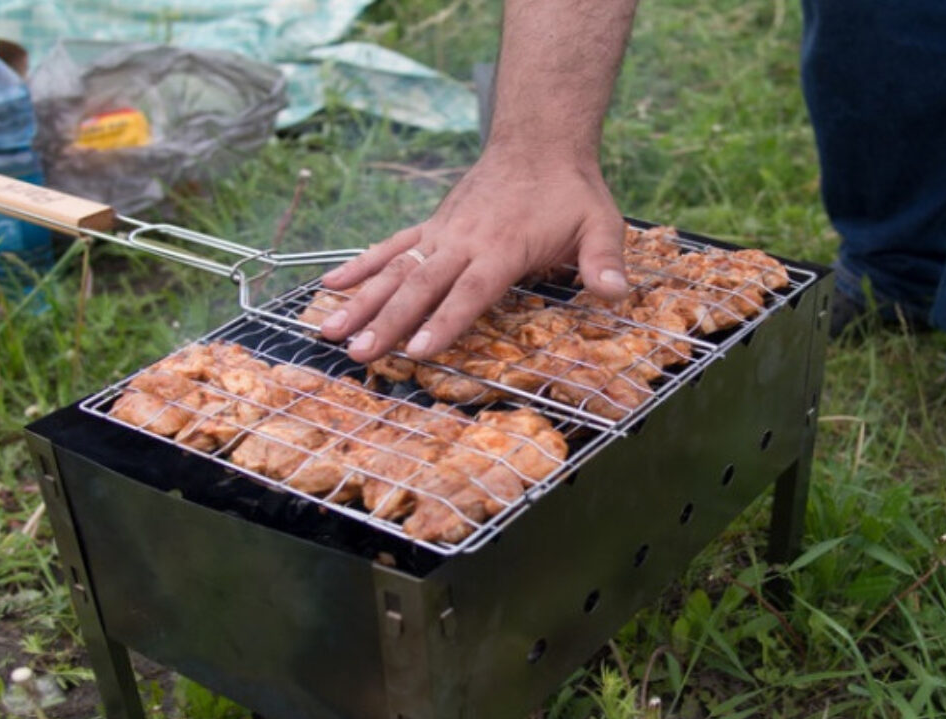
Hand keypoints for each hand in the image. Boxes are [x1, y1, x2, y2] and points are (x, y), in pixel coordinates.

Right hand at [317, 149, 628, 362]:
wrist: (539, 139)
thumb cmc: (571, 190)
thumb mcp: (600, 223)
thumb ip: (603, 260)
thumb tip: (617, 293)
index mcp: (504, 246)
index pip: (470, 290)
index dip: (445, 321)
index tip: (419, 350)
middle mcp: (465, 240)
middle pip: (421, 286)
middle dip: (388, 322)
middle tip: (358, 352)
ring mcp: (443, 232)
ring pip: (395, 270)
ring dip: (361, 301)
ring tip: (329, 330)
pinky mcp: (433, 226)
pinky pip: (392, 247)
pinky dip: (361, 266)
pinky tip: (331, 287)